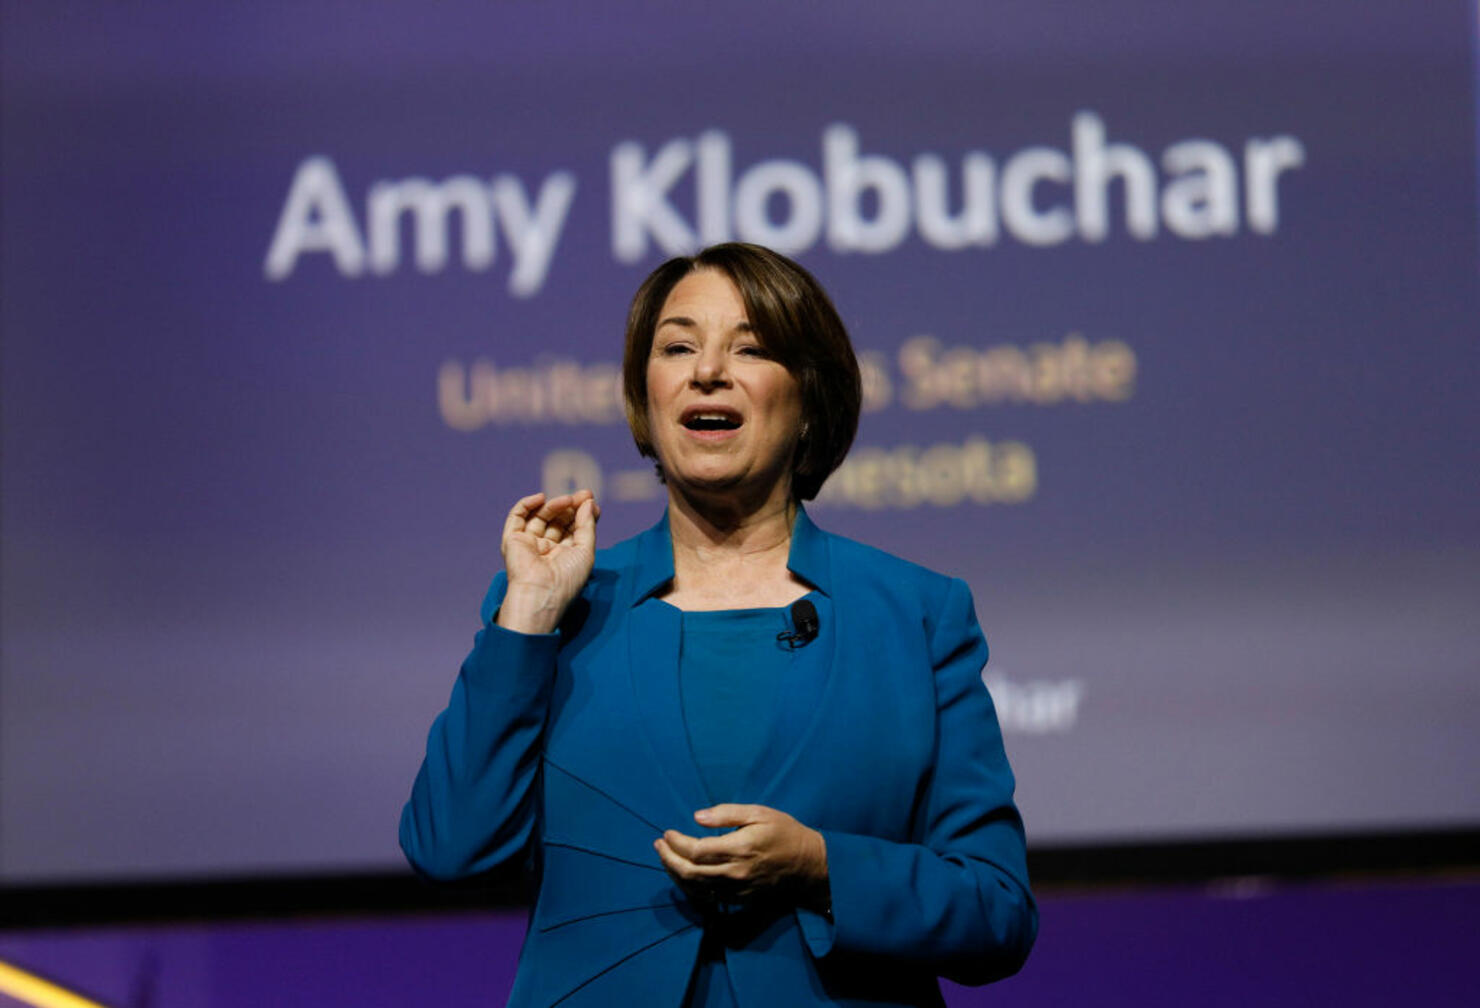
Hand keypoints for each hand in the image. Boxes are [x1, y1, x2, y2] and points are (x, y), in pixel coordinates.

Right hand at [496, 490, 598, 634]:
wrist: (541, 593)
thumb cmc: (567, 579)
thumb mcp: (586, 551)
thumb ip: (587, 525)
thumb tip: (589, 502)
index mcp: (565, 555)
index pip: (574, 528)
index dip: (582, 513)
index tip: (591, 500)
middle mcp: (547, 549)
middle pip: (558, 520)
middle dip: (571, 506)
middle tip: (582, 495)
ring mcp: (529, 544)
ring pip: (540, 516)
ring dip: (554, 505)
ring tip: (567, 500)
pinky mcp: (513, 540)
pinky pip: (517, 517)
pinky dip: (527, 504)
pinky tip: (541, 498)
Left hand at [655, 804, 829, 911]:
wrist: (808, 864)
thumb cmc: (784, 832)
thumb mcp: (759, 813)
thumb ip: (726, 814)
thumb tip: (697, 817)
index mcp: (739, 848)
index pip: (696, 850)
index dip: (676, 843)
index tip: (667, 833)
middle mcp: (735, 873)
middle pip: (690, 872)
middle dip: (668, 859)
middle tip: (658, 845)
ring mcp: (737, 890)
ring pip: (696, 888)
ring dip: (676, 874)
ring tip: (665, 859)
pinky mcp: (740, 899)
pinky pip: (708, 897)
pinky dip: (691, 887)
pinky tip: (684, 875)